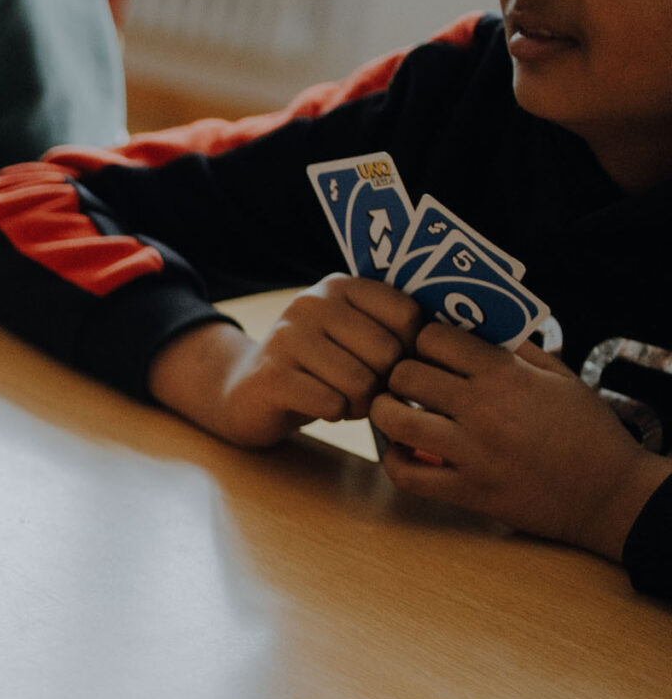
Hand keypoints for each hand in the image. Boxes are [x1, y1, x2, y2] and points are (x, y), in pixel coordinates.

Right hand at [149, 276, 421, 447]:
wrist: (248, 393)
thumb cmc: (321, 367)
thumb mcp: (355, 335)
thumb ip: (393, 326)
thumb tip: (450, 340)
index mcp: (341, 285)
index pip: (409, 317)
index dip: (408, 351)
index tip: (387, 361)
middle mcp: (311, 302)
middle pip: (387, 353)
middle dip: (383, 383)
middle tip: (362, 387)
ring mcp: (286, 337)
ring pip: (360, 382)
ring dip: (359, 403)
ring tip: (342, 398)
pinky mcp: (271, 376)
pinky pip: (330, 403)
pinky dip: (334, 414)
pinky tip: (321, 408)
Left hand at [370, 326, 671, 559]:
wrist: (609, 493)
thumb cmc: (587, 430)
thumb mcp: (561, 379)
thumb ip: (518, 351)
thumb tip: (476, 325)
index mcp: (507, 377)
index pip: (435, 338)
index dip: (422, 338)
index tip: (425, 348)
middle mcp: (484, 411)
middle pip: (405, 375)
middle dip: (398, 371)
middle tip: (404, 379)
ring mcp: (473, 454)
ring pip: (394, 420)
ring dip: (384, 411)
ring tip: (392, 408)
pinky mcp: (467, 492)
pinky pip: (407, 475)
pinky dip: (392, 459)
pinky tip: (399, 448)